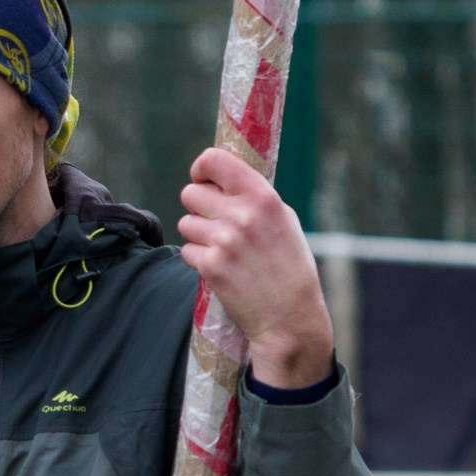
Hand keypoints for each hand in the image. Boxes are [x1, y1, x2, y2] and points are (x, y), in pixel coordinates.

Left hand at [177, 148, 334, 388]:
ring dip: (198, 235)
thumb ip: (252, 197)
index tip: (203, 179)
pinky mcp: (210, 266)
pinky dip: (198, 258)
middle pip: (190, 193)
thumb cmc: (289, 264)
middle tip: (216, 223)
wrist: (290, 315)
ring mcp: (224, 241)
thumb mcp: (283, 219)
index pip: (214, 161)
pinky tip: (221, 267)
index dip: (201, 169)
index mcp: (262, 197)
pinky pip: (186, 250)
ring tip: (224, 249)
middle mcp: (242, 215)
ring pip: (185, 223)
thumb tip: (220, 179)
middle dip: (198, 207)